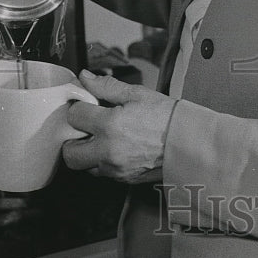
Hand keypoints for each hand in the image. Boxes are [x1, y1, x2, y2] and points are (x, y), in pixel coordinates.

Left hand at [62, 70, 176, 181]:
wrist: (189, 141)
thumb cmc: (166, 116)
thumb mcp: (137, 94)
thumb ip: (106, 86)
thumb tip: (84, 77)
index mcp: (110, 125)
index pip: (74, 116)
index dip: (80, 107)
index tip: (88, 106)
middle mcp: (108, 150)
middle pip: (69, 152)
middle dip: (73, 138)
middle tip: (85, 128)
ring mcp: (115, 168)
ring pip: (83, 166)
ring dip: (86, 153)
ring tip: (101, 140)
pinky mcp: (123, 179)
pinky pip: (101, 173)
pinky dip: (102, 162)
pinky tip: (115, 149)